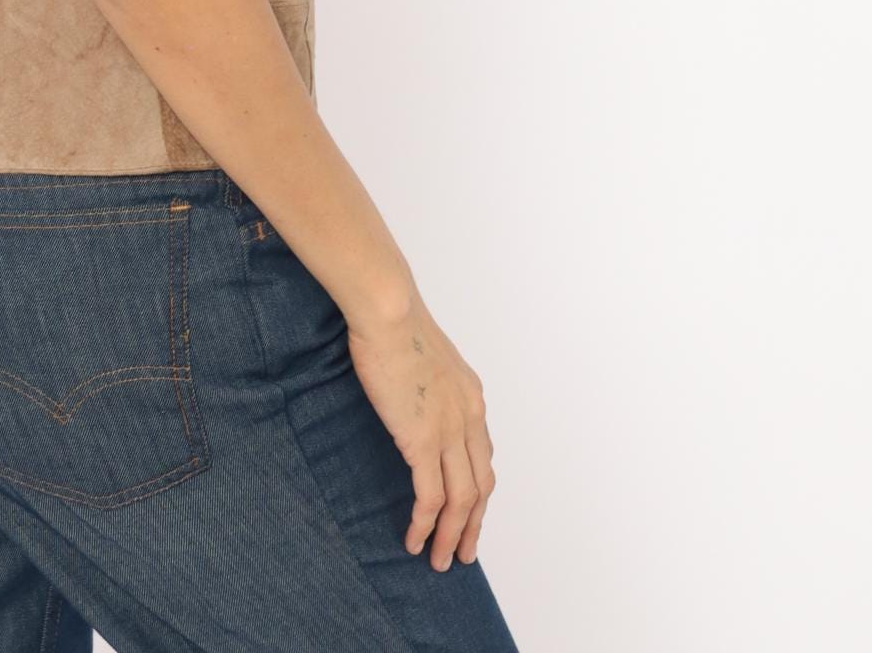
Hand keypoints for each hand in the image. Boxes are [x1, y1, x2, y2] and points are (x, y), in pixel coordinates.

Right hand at [345, 292, 495, 568]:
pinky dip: (426, 524)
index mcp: (470, 396)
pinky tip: (415, 541)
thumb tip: (410, 390)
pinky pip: (430, 497)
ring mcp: (448, 431)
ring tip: (441, 560)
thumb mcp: (423, 353)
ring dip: (452, 535)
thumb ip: (427, 380)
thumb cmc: (394, 320)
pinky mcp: (422, 440)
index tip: (467, 511)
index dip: (477, 489)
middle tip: (464, 551)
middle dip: (473, 524)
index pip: (482, 455)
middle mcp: (468, 417)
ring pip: (461, 500)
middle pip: (481, 485)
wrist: (388, 311)